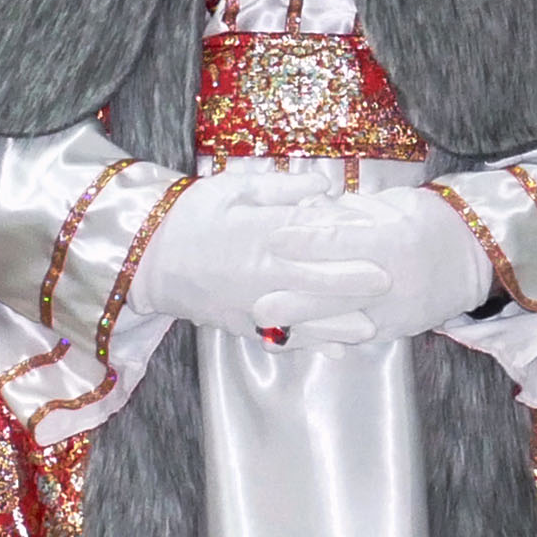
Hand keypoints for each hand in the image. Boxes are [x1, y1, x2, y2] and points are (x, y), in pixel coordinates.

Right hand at [132, 170, 387, 344]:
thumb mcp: (234, 187)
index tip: (382, 246)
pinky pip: (279, 338)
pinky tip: (333, 350)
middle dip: (356, 286)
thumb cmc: (192, 215)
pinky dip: (307, 345)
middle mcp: (261, 272)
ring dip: (339, 324)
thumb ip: (282, 188)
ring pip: (304, 317)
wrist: (146, 257)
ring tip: (372, 328)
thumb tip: (325, 186)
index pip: (315, 238)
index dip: (351, 243)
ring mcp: (252, 303)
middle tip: (389, 285)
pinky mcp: (240, 324)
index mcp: (262, 233)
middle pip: (318, 281)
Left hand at [277, 185, 496, 344]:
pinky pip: (357, 337)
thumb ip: (352, 211)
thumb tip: (308, 206)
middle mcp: (394, 279)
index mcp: (394, 240)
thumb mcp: (394, 206)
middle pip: (337, 292)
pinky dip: (326, 340)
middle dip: (295, 301)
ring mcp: (396, 309)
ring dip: (304, 330)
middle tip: (257, 304)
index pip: (342, 241)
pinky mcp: (397, 329)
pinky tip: (298, 341)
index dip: (305, 241)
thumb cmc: (428, 221)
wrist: (476, 257)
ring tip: (267, 332)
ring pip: (344, 323)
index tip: (272, 238)